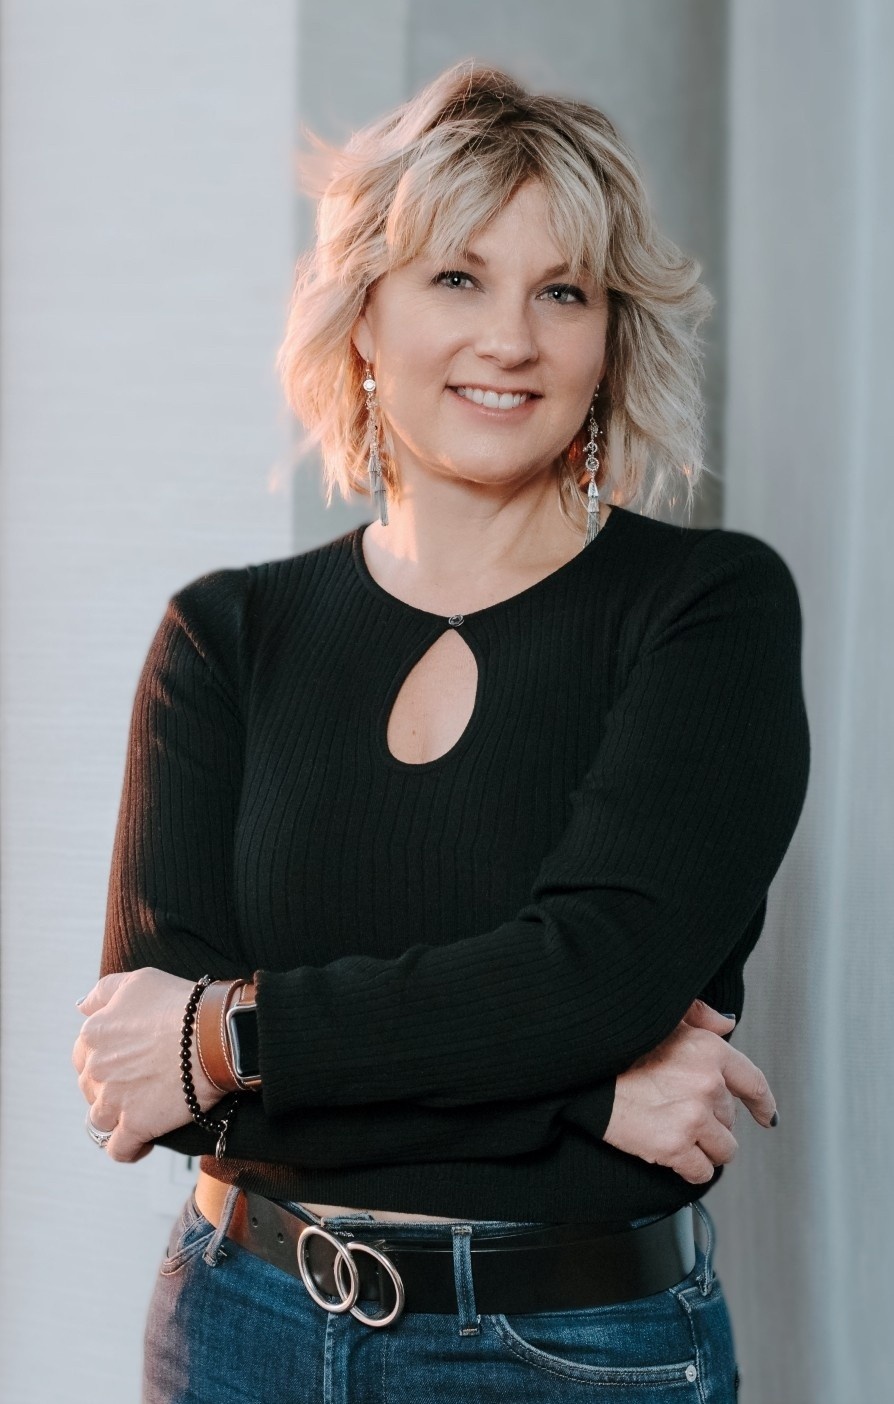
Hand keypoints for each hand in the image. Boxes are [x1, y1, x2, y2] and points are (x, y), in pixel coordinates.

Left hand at [72, 968, 223, 1162]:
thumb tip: (82, 1008)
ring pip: (100, 1119)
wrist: (214, 1033)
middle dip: (110, 1088)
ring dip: (117, 1118)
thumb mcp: (138, 981)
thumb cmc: (181, 1003)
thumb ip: (103, 992)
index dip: (106, 1059)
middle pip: (91, 1088)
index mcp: (93, 1034)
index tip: (127, 1060)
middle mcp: (96, 1068)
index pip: (83, 1055)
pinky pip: (119, 1149)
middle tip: (140, 1082)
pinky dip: (129, 1150)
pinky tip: (143, 1144)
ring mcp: (113, 1099)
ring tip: (141, 1112)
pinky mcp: (135, 1125)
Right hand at [603, 998, 776, 1184]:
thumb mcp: (664, 1017)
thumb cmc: (618, 1043)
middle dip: (712, 1119)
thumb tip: (725, 1024)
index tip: (765, 1115)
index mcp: (709, 1050)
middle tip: (679, 1110)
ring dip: (706, 1147)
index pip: (752, 1083)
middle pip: (730, 1118)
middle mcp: (707, 1084)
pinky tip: (673, 1155)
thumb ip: (700, 1017)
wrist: (581, 1071)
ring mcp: (692, 1117)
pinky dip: (691, 1169)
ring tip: (678, 1132)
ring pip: (724, 1149)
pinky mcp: (674, 1146)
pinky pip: (701, 1171)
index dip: (762, 1103)